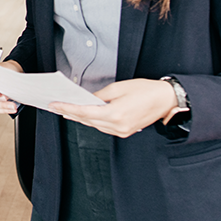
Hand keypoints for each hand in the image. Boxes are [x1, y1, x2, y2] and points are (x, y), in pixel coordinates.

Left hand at [50, 78, 178, 137]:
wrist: (166, 100)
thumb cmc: (145, 90)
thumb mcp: (119, 88)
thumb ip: (100, 96)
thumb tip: (87, 100)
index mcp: (115, 114)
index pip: (84, 113)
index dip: (67, 109)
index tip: (55, 105)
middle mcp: (118, 126)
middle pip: (87, 121)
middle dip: (71, 113)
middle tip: (56, 107)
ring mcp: (122, 131)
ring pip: (95, 125)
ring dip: (81, 118)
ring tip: (67, 110)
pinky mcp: (125, 132)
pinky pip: (104, 127)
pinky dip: (93, 121)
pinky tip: (86, 115)